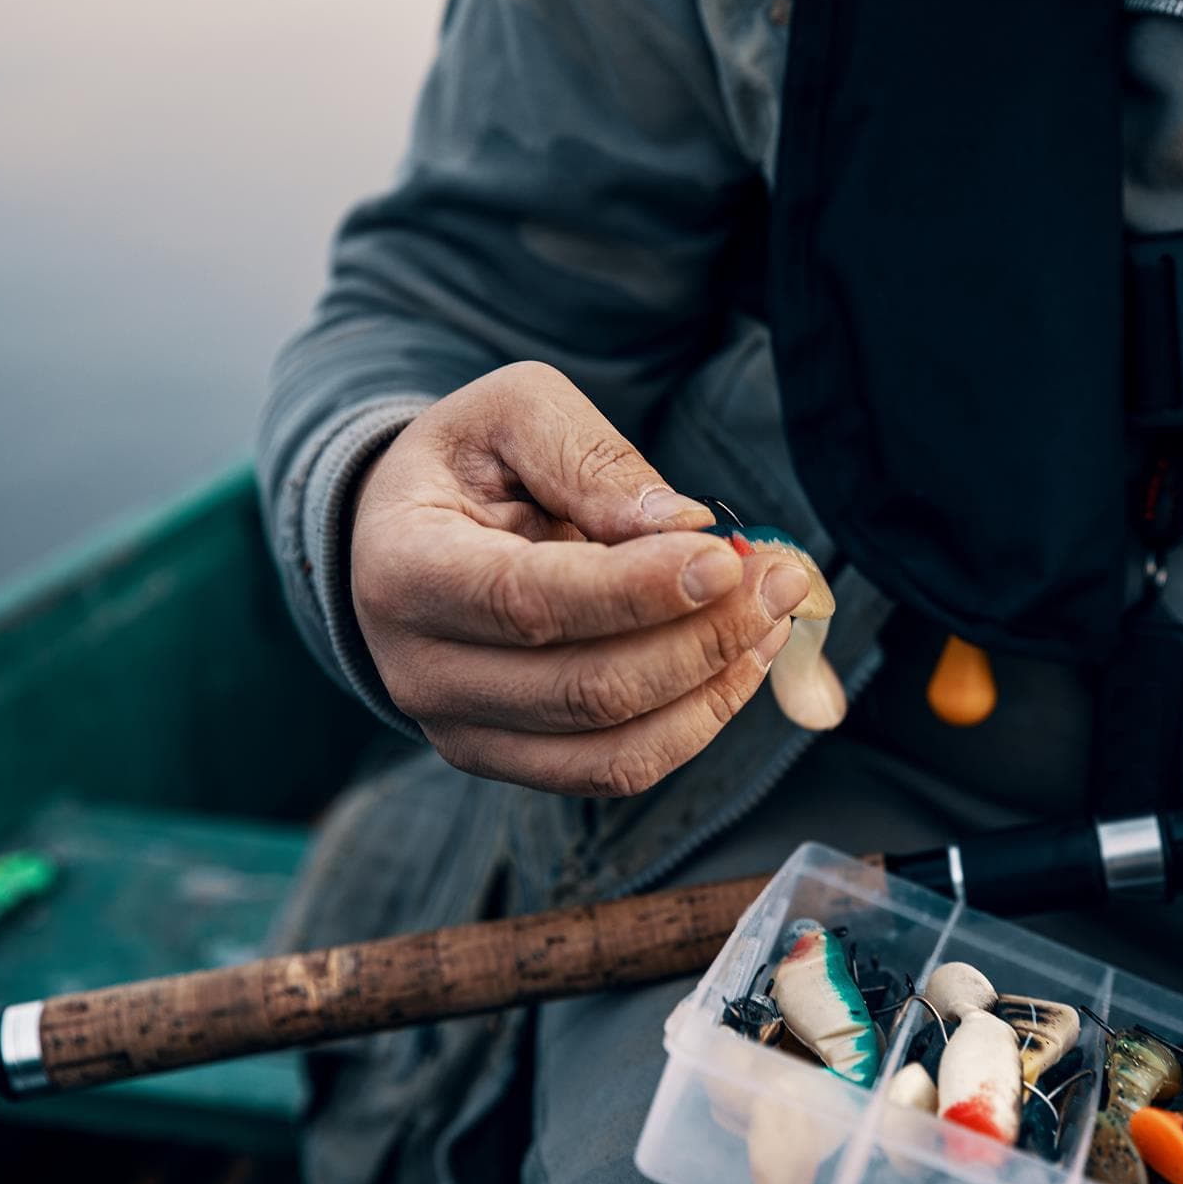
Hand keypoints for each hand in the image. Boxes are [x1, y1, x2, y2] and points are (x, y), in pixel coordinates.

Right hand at [349, 361, 807, 794]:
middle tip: (778, 578)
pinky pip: (618, 769)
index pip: (530, 603)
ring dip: (714, 689)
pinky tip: (741, 661)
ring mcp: (462, 731)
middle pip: (586, 689)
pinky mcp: (509, 760)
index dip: (637, 591)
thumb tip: (682, 524)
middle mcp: (420, 671)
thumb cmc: (468, 463)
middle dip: (702, 638)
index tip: (723, 559)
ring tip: (773, 618)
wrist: (405, 533)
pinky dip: (695, 723)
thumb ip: (589, 456)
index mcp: (404, 571)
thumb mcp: (514, 414)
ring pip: (614, 748)